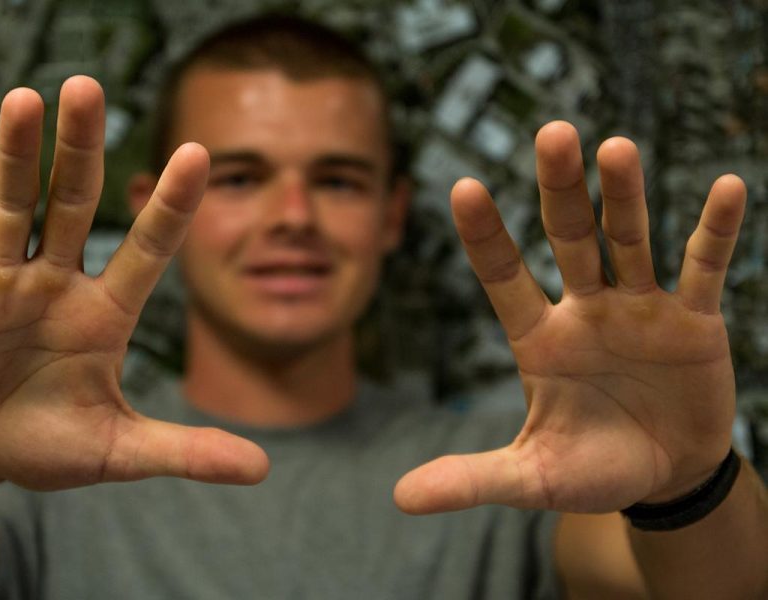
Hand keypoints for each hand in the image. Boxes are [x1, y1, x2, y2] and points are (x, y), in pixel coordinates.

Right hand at [0, 76, 267, 494]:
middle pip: (75, 204)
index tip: (199, 153)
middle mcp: (60, 283)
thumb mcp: (121, 452)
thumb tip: (263, 470)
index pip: (148, 248)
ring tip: (25, 99)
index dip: (172, 206)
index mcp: (107, 313)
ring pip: (12, 205)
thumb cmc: (49, 446)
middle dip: (81, 150)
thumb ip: (186, 451)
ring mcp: (4, 282)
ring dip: (14, 154)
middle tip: (89, 87)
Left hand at [395, 121, 743, 513]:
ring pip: (629, 240)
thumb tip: (399, 499)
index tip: (460, 187)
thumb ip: (470, 479)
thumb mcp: (529, 479)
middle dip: (560, 189)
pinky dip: (714, 234)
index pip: (504, 276)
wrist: (662, 478)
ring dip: (625, 196)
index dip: (485, 236)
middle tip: (552, 133)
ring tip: (616, 148)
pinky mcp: (693, 321)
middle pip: (569, 237)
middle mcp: (585, 310)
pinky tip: (727, 189)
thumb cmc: (590, 470)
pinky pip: (703, 270)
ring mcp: (640, 308)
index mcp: (539, 339)